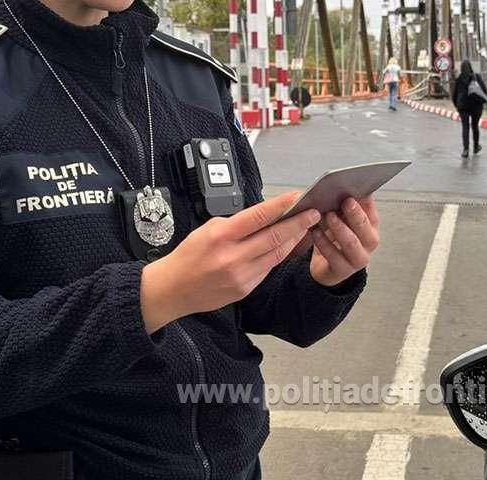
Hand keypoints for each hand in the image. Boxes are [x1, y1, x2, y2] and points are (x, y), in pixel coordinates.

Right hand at [141, 192, 319, 331]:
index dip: (281, 205)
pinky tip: (286, 246)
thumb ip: (236, 223)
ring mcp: (240, 275)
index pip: (259, 216)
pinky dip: (279, 255)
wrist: (173, 289)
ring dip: (293, 239)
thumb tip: (264, 216)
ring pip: (276, 254)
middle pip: (274, 236)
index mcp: (221, 235)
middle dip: (298, 223)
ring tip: (305, 227)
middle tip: (313, 213)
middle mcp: (233, 256)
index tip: (297, 197)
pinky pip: (268, 268)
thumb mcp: (207, 229)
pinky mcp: (245, 288)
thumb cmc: (188, 255)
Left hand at [309, 196, 379, 287]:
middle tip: (345, 201)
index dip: (365, 202)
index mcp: (371, 227)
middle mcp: (369, 243)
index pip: (372, 212)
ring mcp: (358, 258)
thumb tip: (343, 186)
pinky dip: (324, 243)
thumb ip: (345, 206)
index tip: (356, 190)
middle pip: (365, 228)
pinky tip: (315, 233)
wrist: (326, 266)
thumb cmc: (335, 236)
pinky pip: (334, 256)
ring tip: (328, 216)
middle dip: (355, 214)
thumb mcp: (342, 219)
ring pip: (351, 243)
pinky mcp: (343, 270)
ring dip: (340, 228)